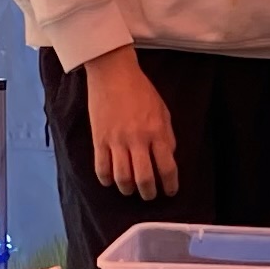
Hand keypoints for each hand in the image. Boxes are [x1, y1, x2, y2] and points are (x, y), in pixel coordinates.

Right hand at [82, 47, 178, 200]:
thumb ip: (167, 135)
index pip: (167, 167)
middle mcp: (137, 139)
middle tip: (149, 195)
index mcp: (157, 131)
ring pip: (122, 177)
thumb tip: (168, 157)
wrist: (113, 73)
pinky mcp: (99, 139)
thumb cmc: (140, 90)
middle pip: (144, 178)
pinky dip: (106, 179)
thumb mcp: (163, 110)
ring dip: (128, 189)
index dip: (170, 185)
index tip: (170, 191)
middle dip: (148, 193)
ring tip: (130, 189)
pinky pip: (101, 168)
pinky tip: (111, 180)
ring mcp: (116, 140)